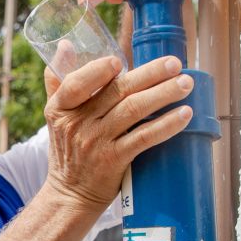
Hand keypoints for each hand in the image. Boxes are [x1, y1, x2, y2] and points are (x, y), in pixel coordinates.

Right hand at [43, 54, 192, 211]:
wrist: (70, 195)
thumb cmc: (67, 150)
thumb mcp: (55, 116)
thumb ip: (59, 81)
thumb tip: (65, 45)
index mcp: (61, 107)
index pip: (76, 84)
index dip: (97, 71)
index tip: (119, 60)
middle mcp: (78, 123)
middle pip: (116, 92)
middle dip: (149, 74)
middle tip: (174, 63)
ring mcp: (97, 142)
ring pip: (134, 111)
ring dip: (163, 94)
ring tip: (186, 83)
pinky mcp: (115, 160)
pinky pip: (144, 138)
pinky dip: (166, 125)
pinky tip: (183, 115)